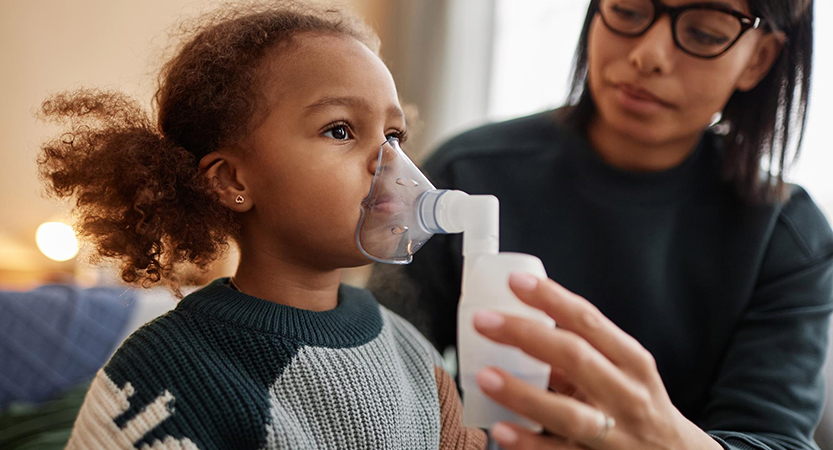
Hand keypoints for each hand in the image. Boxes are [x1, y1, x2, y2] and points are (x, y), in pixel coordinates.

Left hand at [472, 273, 721, 449]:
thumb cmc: (637, 405)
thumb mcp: (622, 373)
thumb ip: (579, 353)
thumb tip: (521, 326)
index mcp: (632, 361)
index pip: (589, 321)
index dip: (551, 299)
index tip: (515, 282)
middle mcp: (626, 395)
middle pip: (575, 358)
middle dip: (526, 335)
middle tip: (484, 321)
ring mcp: (613, 434)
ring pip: (567, 413)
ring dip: (522, 394)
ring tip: (485, 376)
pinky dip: (528, 442)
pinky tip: (501, 429)